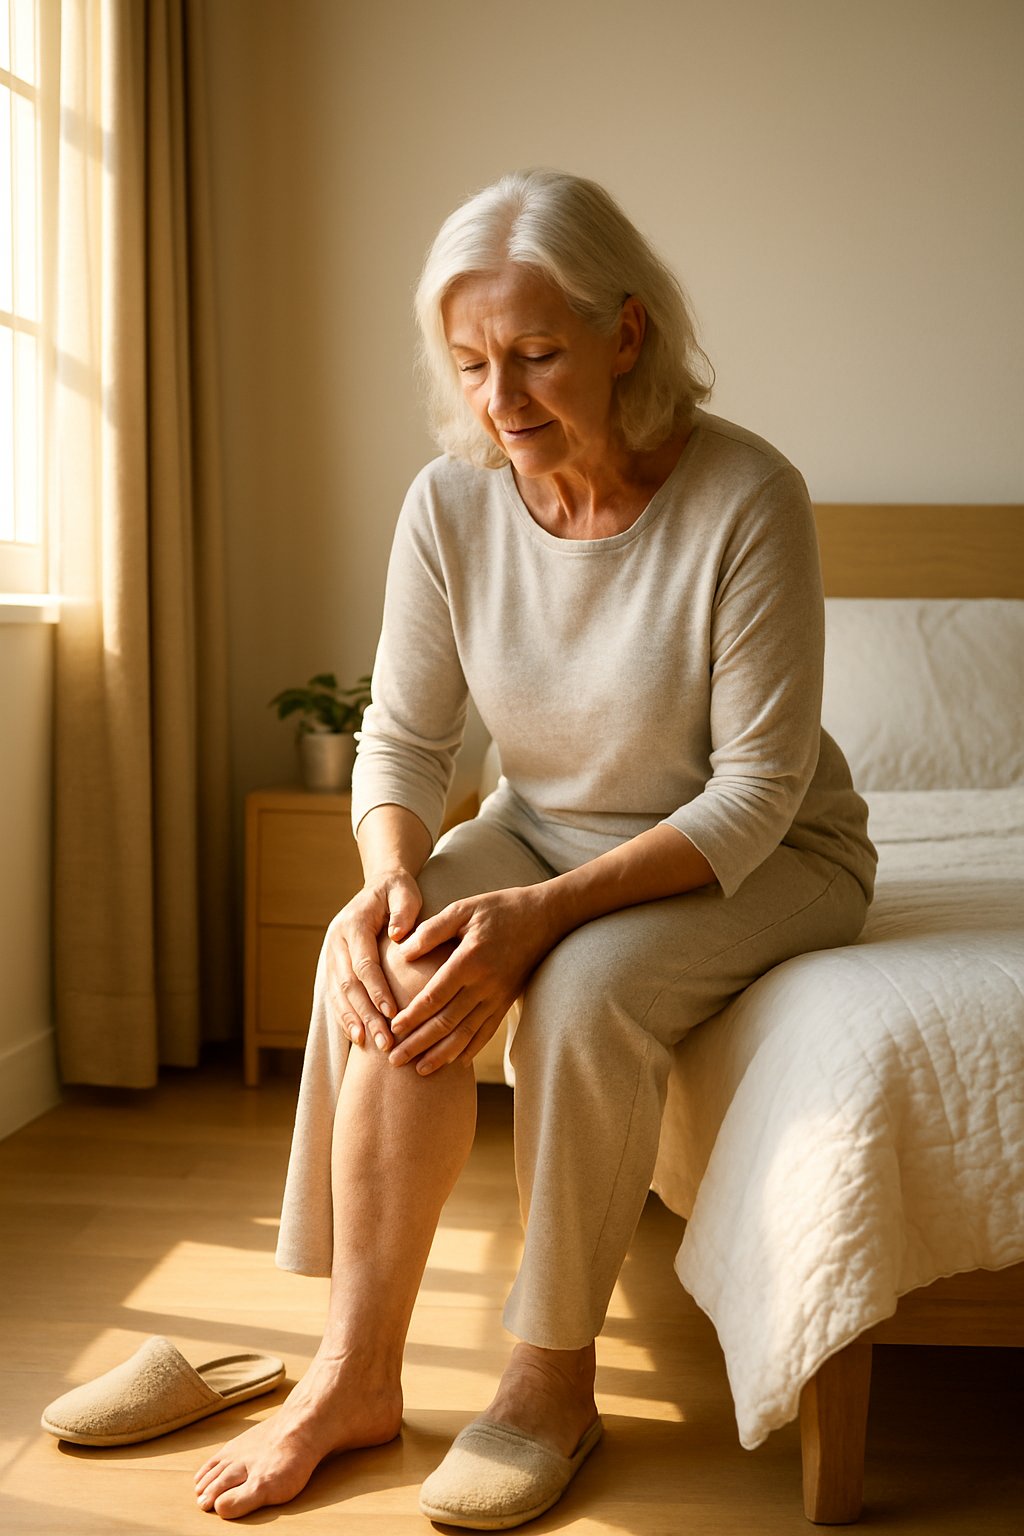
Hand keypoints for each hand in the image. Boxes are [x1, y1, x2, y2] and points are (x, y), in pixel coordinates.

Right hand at [324, 868, 422, 1051]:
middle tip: (384, 1041)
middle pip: (349, 985)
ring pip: (339, 994)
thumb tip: (399, 936)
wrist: (379, 888)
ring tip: (370, 1045)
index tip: (392, 1013)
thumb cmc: (397, 892)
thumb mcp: (404, 891)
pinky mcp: (333, 967)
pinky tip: (358, 1038)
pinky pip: (336, 996)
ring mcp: (332, 955)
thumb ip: (404, 909)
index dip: (376, 989)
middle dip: (366, 1015)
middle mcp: (336, 941)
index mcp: (353, 924)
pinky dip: (345, 1018)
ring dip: (354, 1021)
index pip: (363, 963)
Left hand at [387, 885, 562, 1074]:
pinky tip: (455, 1063)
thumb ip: (431, 930)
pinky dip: (470, 1049)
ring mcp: (498, 997)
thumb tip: (402, 952)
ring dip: (441, 1054)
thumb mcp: (462, 909)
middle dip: (418, 1044)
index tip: (392, 1029)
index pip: (435, 996)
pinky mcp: (506, 1002)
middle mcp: (485, 985)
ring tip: (419, 1071)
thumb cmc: (498, 909)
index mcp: (470, 960)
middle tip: (394, 1061)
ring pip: (466, 1034)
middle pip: (447, 1022)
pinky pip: (487, 1032)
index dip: (412, 1016)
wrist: (543, 917)